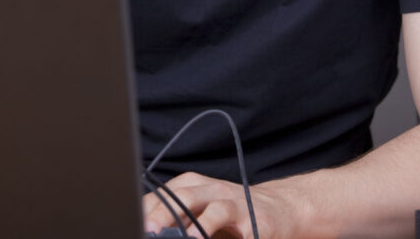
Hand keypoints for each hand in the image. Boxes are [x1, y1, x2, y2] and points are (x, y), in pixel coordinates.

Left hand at [143, 172, 294, 238]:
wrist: (281, 209)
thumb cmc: (232, 214)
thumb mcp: (201, 210)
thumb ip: (178, 218)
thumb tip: (148, 230)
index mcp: (196, 186)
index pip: (165, 192)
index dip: (148, 208)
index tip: (137, 223)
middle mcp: (215, 190)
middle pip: (185, 196)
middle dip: (165, 214)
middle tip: (150, 230)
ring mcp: (238, 205)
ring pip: (217, 209)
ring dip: (200, 225)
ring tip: (187, 238)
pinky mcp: (259, 223)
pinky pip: (245, 232)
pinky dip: (231, 238)